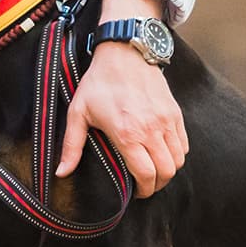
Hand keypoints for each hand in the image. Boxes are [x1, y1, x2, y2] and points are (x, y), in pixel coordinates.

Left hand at [56, 41, 188, 197]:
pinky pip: (184, 144)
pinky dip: (177, 154)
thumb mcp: (79, 112)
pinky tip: (163, 153)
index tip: (136, 192)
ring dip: (168, 171)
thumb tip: (61, 172)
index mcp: (128, 134)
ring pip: (178, 160)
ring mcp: (167, 122)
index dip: (143, 190)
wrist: (124, 53)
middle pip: (166, 172)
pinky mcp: (175, 113)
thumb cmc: (99, 82)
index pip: (146, 174)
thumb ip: (71, 146)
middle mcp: (152, 130)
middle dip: (157, 184)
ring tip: (154, 170)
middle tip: (145, 184)